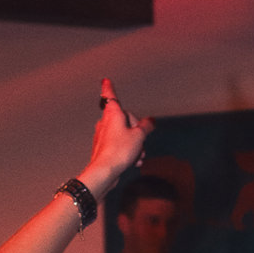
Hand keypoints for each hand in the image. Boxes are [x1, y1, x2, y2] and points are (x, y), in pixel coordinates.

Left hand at [80, 78, 152, 196]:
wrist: (104, 171)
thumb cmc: (119, 151)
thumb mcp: (139, 136)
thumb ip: (146, 127)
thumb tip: (151, 121)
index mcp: (113, 113)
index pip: (110, 95)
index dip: (109, 87)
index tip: (105, 80)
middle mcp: (105, 122)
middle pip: (124, 119)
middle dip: (136, 130)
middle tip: (140, 141)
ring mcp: (102, 135)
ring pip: (123, 135)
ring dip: (134, 145)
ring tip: (137, 155)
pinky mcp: (103, 148)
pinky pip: (119, 146)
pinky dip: (127, 152)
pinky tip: (133, 162)